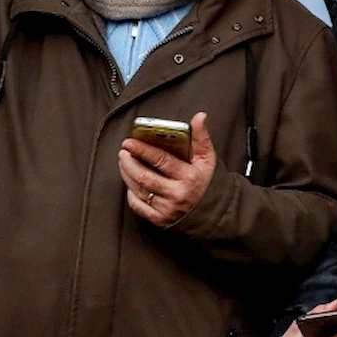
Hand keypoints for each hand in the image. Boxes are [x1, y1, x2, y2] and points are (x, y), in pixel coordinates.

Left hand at [119, 111, 215, 226]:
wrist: (214, 211)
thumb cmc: (208, 181)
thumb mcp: (208, 159)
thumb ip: (201, 136)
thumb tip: (200, 116)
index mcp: (189, 177)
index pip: (161, 160)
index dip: (142, 150)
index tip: (129, 141)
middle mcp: (178, 194)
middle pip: (145, 177)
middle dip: (129, 162)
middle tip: (122, 151)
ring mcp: (168, 209)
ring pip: (139, 190)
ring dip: (127, 174)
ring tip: (123, 161)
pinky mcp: (161, 220)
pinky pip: (139, 206)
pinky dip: (131, 194)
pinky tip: (129, 183)